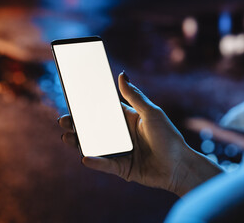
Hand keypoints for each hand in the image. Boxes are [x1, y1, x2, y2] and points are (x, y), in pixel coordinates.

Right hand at [59, 72, 221, 195]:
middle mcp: (121, 135)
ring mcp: (120, 152)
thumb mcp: (151, 113)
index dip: (87, 107)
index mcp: (127, 119)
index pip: (102, 111)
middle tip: (63, 120)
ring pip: (95, 146)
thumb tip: (121, 74)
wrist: (180, 166)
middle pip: (94, 129)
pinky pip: (106, 165)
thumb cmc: (169, 137)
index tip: (72, 100)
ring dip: (80, 142)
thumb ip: (134, 96)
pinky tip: (85, 157)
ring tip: (66, 136)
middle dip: (77, 125)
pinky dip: (96, 162)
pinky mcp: (122, 168)